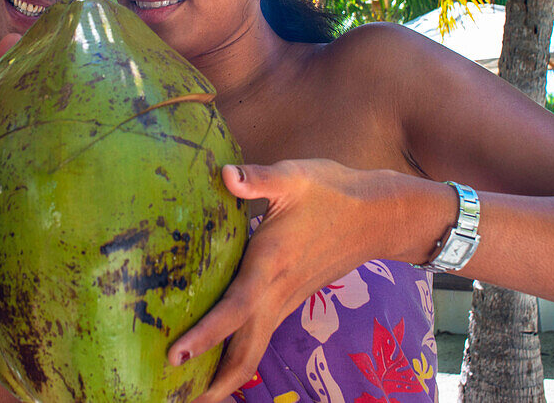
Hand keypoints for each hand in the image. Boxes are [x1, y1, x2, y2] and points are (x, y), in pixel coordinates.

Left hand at [168, 160, 402, 402]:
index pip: (234, 310)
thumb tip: (226, 173)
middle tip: (176, 400)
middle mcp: (277, 294)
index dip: (205, 336)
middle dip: (214, 385)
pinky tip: (216, 355)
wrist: (378, 214)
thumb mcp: (294, 177)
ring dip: (224, 376)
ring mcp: (285, 301)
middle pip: (244, 354)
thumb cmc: (333, 192)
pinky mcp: (289, 299)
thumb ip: (258, 178)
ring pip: (253, 350)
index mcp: (270, 267)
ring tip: (190, 394)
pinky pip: (259, 337)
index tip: (175, 357)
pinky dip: (236, 355)